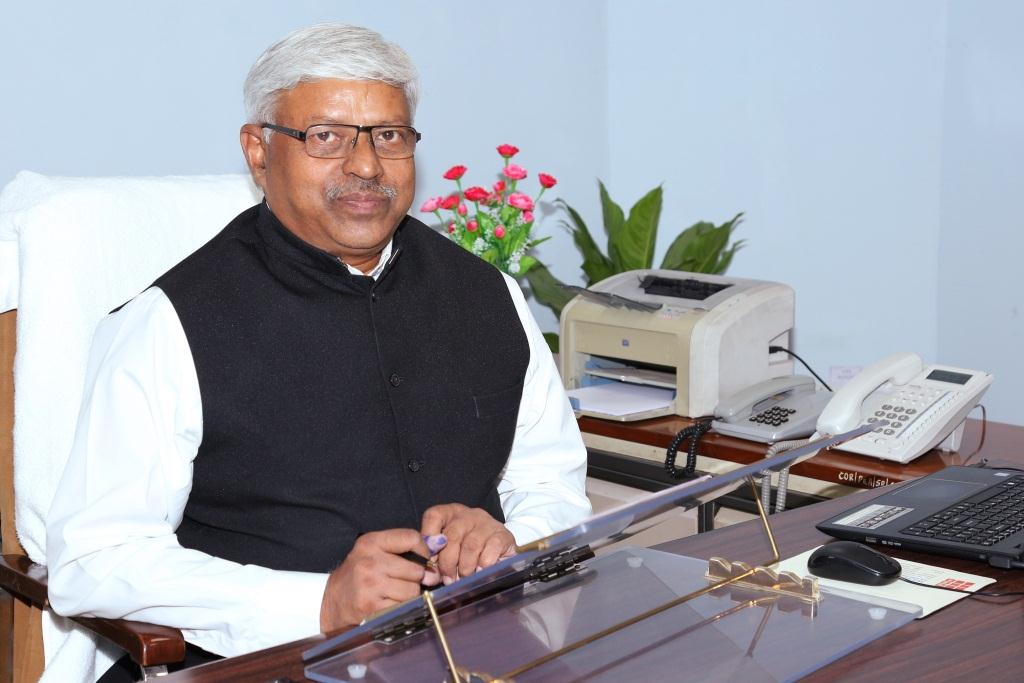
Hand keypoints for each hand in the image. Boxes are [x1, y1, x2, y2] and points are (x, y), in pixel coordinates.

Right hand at [319, 529, 437, 631]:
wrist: (330, 602)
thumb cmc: (358, 575)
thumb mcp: (374, 552)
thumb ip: (403, 552)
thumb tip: (434, 568)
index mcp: (371, 543)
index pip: (412, 538)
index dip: (424, 550)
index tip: (423, 560)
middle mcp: (370, 562)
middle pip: (416, 569)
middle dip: (415, 578)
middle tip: (403, 582)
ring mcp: (371, 586)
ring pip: (412, 591)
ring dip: (409, 595)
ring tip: (393, 594)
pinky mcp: (372, 608)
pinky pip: (403, 607)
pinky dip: (400, 608)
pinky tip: (388, 605)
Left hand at [421, 504, 515, 583]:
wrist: (500, 551)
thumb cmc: (466, 552)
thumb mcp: (448, 551)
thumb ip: (436, 559)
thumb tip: (428, 575)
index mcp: (450, 513)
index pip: (434, 516)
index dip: (429, 538)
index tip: (431, 559)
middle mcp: (468, 514)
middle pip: (452, 536)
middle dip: (447, 562)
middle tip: (449, 579)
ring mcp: (487, 523)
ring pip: (471, 546)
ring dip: (465, 568)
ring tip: (464, 577)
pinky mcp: (503, 535)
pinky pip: (490, 551)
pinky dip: (483, 566)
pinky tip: (481, 571)